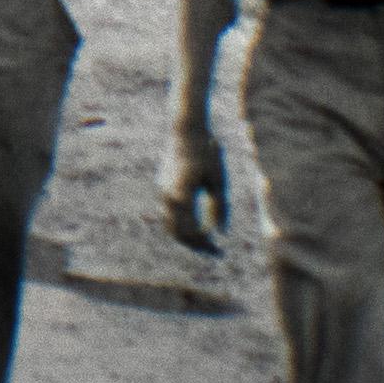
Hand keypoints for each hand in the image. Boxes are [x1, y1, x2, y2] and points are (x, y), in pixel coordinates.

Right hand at [159, 111, 226, 252]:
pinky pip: (170, 214)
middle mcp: (168, 194)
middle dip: (194, 245)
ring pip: (170, 224)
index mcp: (181, 194)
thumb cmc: (206, 154)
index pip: (189, 230)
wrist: (185, 130)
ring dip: (186, 236)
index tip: (218, 248)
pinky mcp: (164, 187)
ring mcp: (163, 190)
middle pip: (176, 231)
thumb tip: (220, 232)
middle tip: (214, 251)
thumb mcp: (218, 181)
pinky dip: (181, 225)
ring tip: (206, 243)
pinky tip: (198, 227)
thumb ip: (220, 207)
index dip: (203, 243)